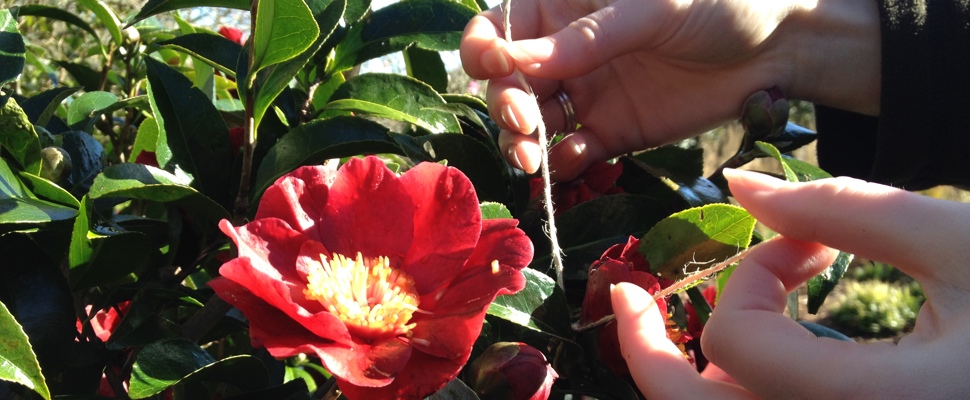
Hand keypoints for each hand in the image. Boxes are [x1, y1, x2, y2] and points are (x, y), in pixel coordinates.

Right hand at [460, 0, 879, 179]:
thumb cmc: (715, 3)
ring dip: (521, 142)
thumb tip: (513, 60)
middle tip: (521, 122)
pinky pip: (573, 151)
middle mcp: (564, 51)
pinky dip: (562, 162)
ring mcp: (586, 93)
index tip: (492, 67)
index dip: (484, 48)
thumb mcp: (651, 10)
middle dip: (503, 103)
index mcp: (564, 5)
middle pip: (507, 82)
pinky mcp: (611, 132)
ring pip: (531, 122)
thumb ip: (586, 38)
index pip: (501, 26)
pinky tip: (568, 163)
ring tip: (531, 159)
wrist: (778, 46)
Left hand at [611, 169, 969, 397]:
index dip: (748, 277)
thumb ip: (848, 208)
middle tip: (633, 296)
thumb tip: (741, 183)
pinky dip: (741, 398)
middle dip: (648, 352)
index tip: (797, 245)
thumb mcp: (966, 243)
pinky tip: (769, 358)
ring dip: (694, 381)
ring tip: (728, 324)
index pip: (739, 347)